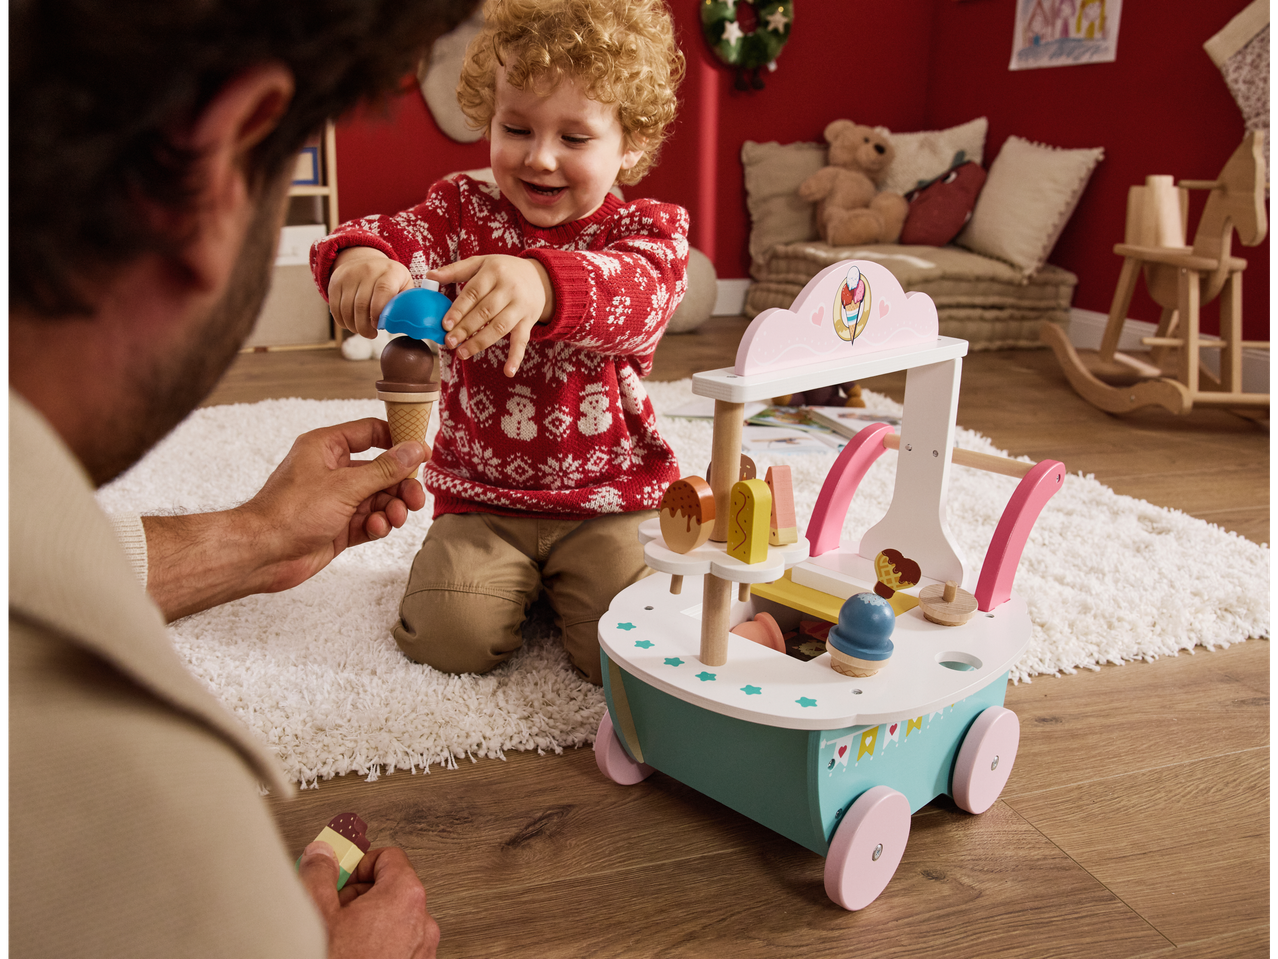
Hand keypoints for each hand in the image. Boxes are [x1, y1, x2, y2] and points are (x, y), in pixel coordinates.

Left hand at [238, 418, 428, 593]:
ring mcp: (336, 500)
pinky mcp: (339, 526)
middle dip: (400, 485)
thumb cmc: (290, 513)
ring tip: (396, 517)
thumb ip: (385, 468)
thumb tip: (415, 449)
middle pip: (381, 470)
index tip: (421, 453)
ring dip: (392, 508)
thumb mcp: (345, 486)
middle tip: (415, 498)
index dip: (398, 440)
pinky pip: (370, 520)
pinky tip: (375, 528)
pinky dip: (378, 524)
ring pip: (379, 498)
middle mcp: (332, 471)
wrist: (262, 554)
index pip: (371, 432)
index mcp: (327, 448)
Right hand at [298, 842, 438, 958]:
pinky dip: (377, 942)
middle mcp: (422, 921)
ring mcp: (421, 950)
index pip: (389, 857)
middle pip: (392, 888)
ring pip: (394, 919)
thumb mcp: (317, 912)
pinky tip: (352, 952)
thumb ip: (321, 873)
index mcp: (405, 897)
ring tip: (339, 936)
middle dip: (359, 895)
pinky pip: (398, 944)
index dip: (359, 864)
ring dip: (366, 921)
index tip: (340, 877)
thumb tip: (322, 854)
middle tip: (333, 909)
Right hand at [329, 247, 412, 338]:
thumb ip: (407, 303)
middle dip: (365, 326)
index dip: (379, 312)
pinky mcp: (335, 282)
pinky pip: (335, 308)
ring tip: (362, 330)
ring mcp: (349, 275)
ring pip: (346, 308)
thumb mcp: (404, 286)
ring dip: (353, 326)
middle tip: (371, 335)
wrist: (367, 261)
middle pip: (361, 304)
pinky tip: (351, 324)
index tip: (379, 326)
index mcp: (390, 271)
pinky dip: (342, 321)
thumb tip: (409, 324)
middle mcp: (368, 269)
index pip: (383, 291)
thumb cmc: (391, 281)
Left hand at [430, 254, 553, 376]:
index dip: (458, 310)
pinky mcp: (528, 321)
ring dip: (480, 342)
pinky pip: (522, 340)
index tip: (445, 325)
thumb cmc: (504, 270)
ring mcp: (520, 306)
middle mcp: (509, 289)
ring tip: (463, 353)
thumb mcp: (482, 263)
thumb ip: (456, 270)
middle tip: (450, 342)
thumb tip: (430, 276)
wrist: (540, 277)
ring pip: (499, 327)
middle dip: (466, 329)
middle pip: (485, 312)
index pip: (473, 293)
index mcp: (494, 272)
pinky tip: (508, 371)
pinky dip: (516, 356)